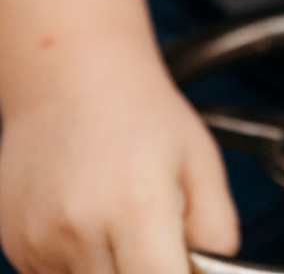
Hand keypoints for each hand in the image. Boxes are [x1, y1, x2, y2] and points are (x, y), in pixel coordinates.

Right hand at [0, 0, 238, 273]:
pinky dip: (78, 266)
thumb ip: (216, 224)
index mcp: (139, 205)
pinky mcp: (17, 245)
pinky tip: (89, 221)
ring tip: (121, 221)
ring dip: (110, 270)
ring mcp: (43, 240)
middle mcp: (84, 228)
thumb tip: (221, 267)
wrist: (71, 72)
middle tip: (154, 234)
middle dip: (144, 268)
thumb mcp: (199, 157)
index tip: (181, 261)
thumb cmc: (141, 109)